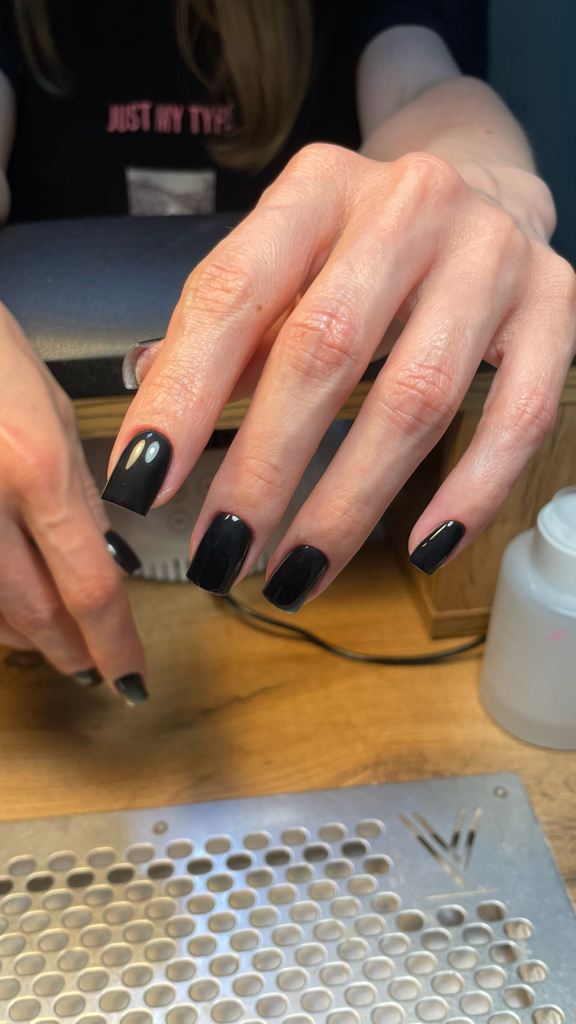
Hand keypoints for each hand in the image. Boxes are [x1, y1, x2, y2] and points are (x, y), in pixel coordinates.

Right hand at [0, 303, 146, 698]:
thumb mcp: (51, 407)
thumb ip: (79, 487)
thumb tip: (106, 551)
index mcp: (36, 468)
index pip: (90, 586)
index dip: (115, 642)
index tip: (132, 673)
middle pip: (35, 615)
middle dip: (71, 651)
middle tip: (94, 669)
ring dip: (27, 638)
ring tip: (55, 642)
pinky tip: (7, 612)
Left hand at [105, 144, 575, 608]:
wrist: (484, 188)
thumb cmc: (364, 245)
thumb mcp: (288, 263)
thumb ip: (228, 339)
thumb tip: (151, 437)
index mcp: (318, 189)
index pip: (232, 295)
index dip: (182, 396)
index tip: (142, 482)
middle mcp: (408, 206)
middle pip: (323, 353)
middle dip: (263, 469)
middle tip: (222, 550)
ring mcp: (491, 256)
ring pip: (416, 398)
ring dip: (349, 503)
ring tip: (296, 572)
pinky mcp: (554, 306)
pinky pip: (519, 416)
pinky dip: (470, 492)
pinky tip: (421, 546)